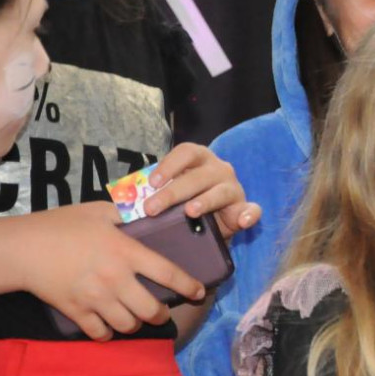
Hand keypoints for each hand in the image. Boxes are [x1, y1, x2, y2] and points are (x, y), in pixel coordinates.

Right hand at [19, 201, 203, 339]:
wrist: (22, 249)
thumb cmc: (60, 226)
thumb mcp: (98, 211)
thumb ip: (124, 214)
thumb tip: (144, 212)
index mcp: (126, 252)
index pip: (168, 273)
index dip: (189, 286)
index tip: (199, 292)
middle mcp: (116, 279)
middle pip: (152, 311)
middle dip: (161, 314)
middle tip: (160, 311)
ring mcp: (96, 299)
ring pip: (129, 326)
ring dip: (135, 325)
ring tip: (134, 318)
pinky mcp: (77, 313)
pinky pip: (101, 334)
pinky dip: (107, 333)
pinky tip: (107, 326)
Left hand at [140, 143, 259, 236]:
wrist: (210, 223)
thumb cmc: (184, 202)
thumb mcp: (168, 194)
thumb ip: (152, 194)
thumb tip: (121, 205)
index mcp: (199, 159)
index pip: (186, 152)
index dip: (169, 165)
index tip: (151, 183)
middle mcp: (219, 169)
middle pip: (198, 176)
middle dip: (172, 192)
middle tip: (151, 209)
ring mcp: (233, 189)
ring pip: (220, 191)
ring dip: (205, 201)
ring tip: (189, 212)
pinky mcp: (245, 208)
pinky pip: (253, 210)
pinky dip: (250, 214)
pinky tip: (243, 221)